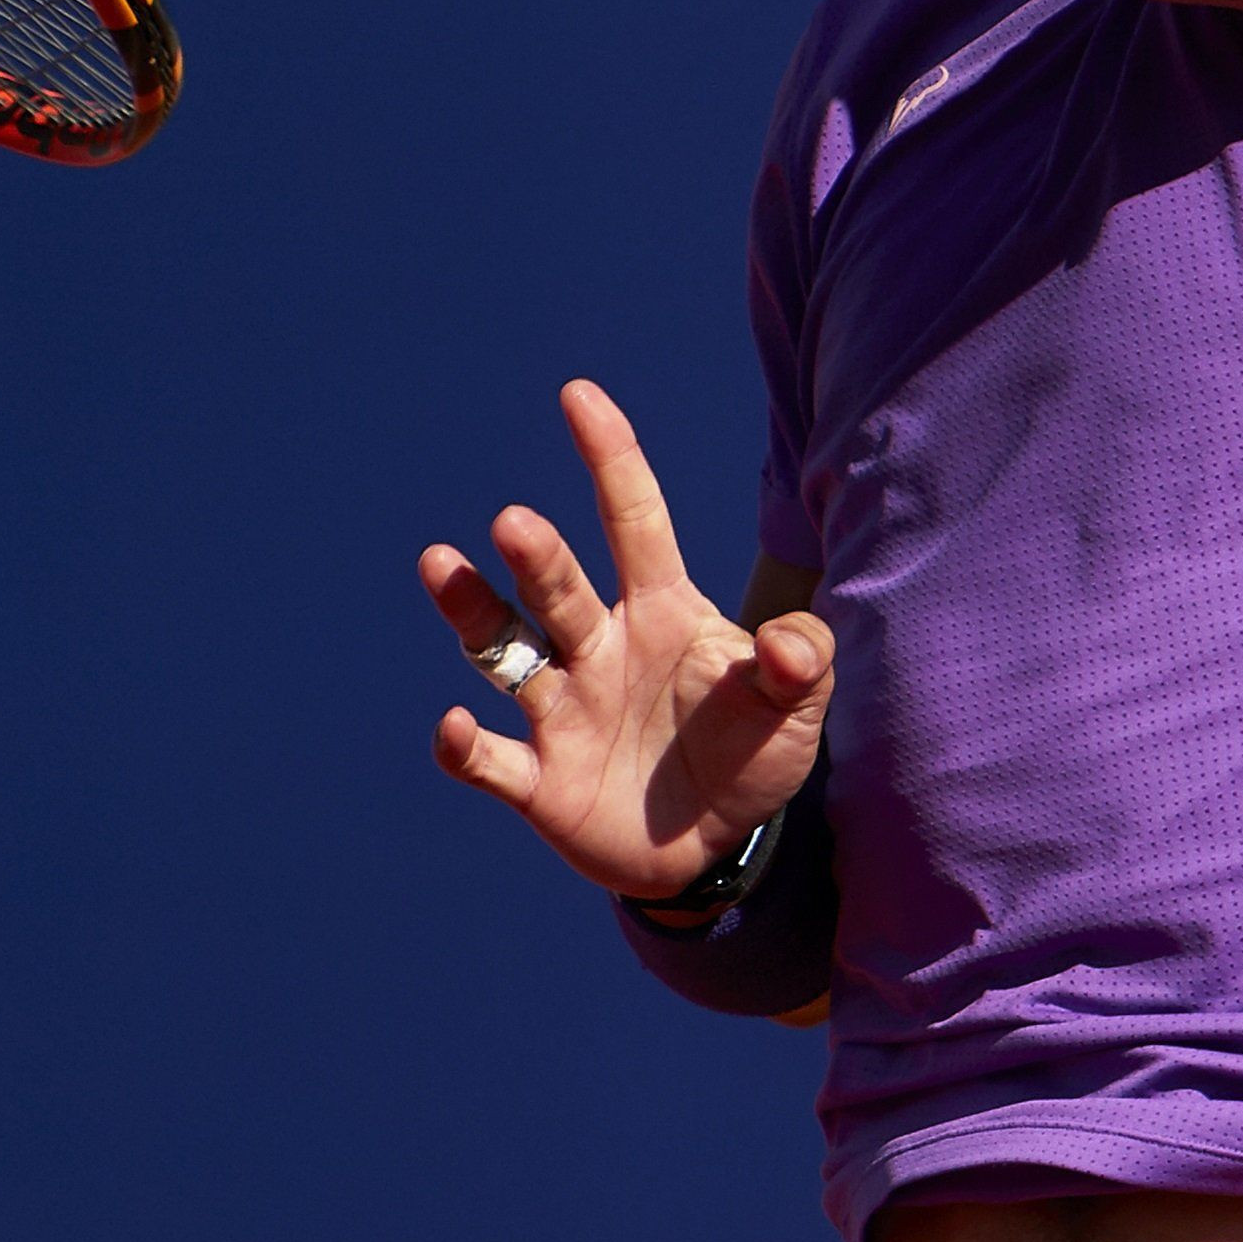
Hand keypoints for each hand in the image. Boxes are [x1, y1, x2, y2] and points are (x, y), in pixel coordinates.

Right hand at [419, 381, 833, 900]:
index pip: (632, 519)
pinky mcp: (538, 782)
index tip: (579, 395)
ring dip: (472, 612)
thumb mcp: (796, 710)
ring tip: (440, 564)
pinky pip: (490, 759)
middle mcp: (599, 648)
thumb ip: (802, 665)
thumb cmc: (751, 754)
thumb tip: (790, 643)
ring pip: (504, 651)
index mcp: (662, 611)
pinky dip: (465, 745)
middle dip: (536, 557)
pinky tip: (455, 726)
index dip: (610, 458)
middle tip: (515, 523)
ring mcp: (562, 711)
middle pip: (559, 588)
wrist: (713, 846)